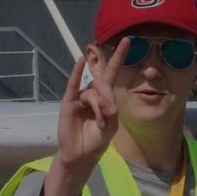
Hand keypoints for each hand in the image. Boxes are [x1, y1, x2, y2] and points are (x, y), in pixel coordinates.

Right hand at [55, 38, 132, 169]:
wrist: (81, 154)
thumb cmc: (97, 139)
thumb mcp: (111, 125)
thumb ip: (111, 110)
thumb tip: (104, 98)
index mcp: (105, 97)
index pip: (112, 73)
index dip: (119, 57)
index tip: (127, 41)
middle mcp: (92, 93)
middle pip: (103, 85)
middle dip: (107, 99)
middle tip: (107, 114)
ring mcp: (80, 97)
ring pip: (92, 93)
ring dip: (97, 106)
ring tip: (99, 121)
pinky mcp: (69, 103)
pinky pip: (73, 85)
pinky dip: (77, 73)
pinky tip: (80, 61)